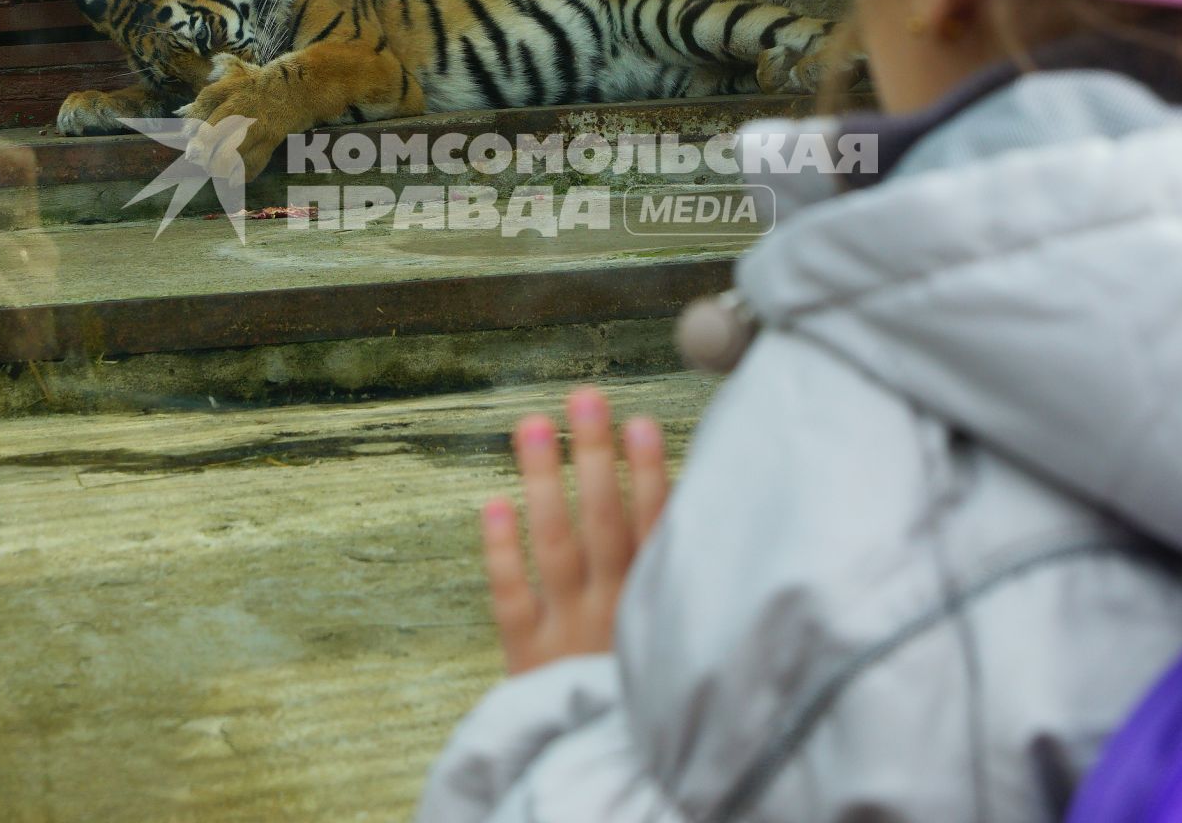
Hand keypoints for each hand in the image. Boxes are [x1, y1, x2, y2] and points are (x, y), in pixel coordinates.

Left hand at [481, 387, 669, 675]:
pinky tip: (492, 504)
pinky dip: (502, 553)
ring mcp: (569, 635)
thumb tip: (689, 510)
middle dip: (595, 457)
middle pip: (604, 523)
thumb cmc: (651, 701)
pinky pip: (512, 599)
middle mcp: (615, 614)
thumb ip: (680, 585)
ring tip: (533, 425)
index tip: (640, 422)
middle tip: (584, 397)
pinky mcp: (528, 661)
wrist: (620, 785)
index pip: (656, 528)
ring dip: (546, 483)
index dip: (649, 474)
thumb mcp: (678, 645)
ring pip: (556, 547)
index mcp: (656, 607)